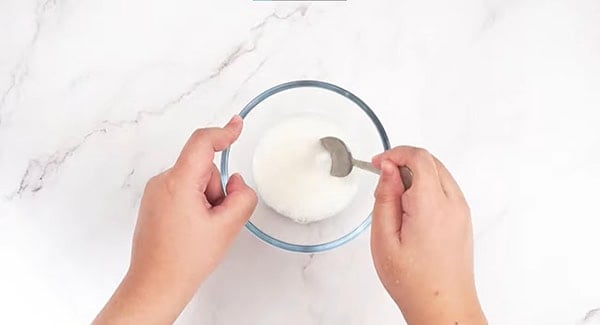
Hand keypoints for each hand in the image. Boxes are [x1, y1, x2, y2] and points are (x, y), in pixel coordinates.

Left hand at [94, 116, 256, 323]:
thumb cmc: (184, 261)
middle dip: (216, 189)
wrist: (155, 285)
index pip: (202, 144)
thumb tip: (236, 182)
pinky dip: (194, 205)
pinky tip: (190, 231)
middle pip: (203, 168)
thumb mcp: (227, 227)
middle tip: (215, 220)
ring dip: (205, 200)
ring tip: (201, 230)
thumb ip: (242, 197)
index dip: (223, 132)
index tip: (237, 125)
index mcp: (178, 183)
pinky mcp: (154, 203)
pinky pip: (182, 192)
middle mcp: (162, 182)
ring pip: (194, 182)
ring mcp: (155, 193)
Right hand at [370, 147, 485, 324]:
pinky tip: (410, 206)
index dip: (395, 153)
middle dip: (404, 160)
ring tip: (394, 196)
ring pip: (439, 172)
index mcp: (432, 206)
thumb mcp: (384, 238)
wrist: (443, 306)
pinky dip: (427, 186)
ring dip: (416, 173)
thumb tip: (388, 169)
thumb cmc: (414, 281)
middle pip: (431, 160)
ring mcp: (462, 211)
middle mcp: (453, 204)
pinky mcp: (463, 219)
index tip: (378, 163)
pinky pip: (446, 188)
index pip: (418, 158)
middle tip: (383, 177)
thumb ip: (385, 198)